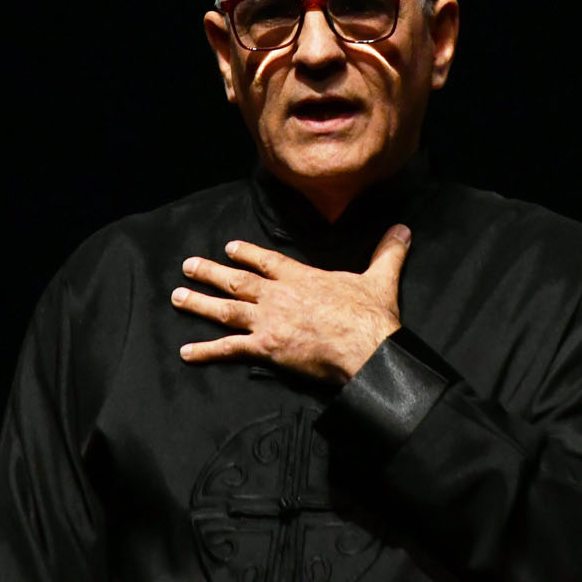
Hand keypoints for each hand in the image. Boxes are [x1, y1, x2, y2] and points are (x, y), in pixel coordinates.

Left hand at [172, 224, 410, 382]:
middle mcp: (278, 296)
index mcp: (302, 278)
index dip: (247, 254)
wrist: (365, 348)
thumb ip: (387, 253)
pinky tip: (186, 352)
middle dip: (210, 273)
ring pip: (226, 309)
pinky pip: (230, 349)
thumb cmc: (370, 317)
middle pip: (238, 281)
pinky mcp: (266, 348)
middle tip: (187, 267)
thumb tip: (404, 229)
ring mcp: (269, 321)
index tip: (228, 247)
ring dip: (200, 303)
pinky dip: (207, 351)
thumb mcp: (380, 279)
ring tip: (177, 297)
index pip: (267, 261)